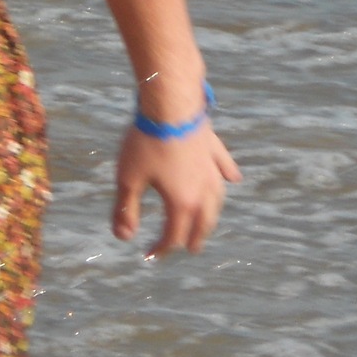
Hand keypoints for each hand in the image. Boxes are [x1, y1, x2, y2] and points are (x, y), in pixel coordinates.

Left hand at [111, 122, 239, 255]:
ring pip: (218, 201)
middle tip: (189, 248)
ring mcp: (212, 169)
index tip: (149, 254)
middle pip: (202, 224)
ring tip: (208, 221)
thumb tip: (123, 238)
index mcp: (183, 203)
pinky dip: (228, 176)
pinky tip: (233, 179)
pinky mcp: (214, 148)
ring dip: (211, 215)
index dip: (161, 248)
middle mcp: (204, 191)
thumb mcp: (129, 179)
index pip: (174, 236)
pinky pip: (225, 167)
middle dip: (193, 238)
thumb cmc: (146, 141)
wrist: (171, 103)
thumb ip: (126, 210)